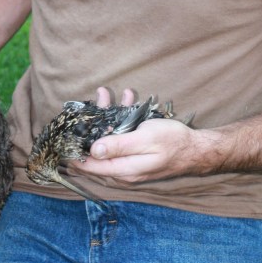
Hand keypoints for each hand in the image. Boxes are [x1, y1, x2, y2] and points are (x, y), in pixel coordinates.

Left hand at [82, 87, 199, 184]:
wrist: (197, 149)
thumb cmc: (174, 143)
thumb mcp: (145, 140)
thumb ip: (119, 146)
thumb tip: (93, 151)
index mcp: (123, 169)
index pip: (90, 165)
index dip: (75, 151)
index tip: (64, 135)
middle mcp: (123, 168)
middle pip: (98, 148)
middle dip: (93, 123)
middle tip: (96, 98)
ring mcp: (130, 160)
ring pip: (110, 138)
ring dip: (109, 115)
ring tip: (109, 93)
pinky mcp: (136, 151)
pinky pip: (123, 135)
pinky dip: (122, 117)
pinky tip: (128, 100)